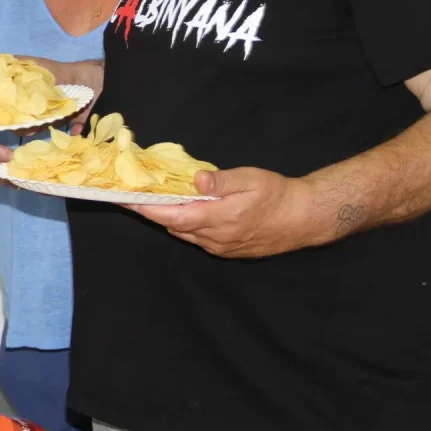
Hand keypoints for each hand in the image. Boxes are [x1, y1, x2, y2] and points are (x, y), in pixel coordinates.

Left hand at [129, 168, 335, 258]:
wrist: (304, 218)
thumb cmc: (277, 194)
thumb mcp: (250, 179)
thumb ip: (221, 181)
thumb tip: (196, 180)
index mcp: (218, 219)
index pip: (172, 217)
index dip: (147, 210)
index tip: (126, 201)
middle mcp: (215, 238)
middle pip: (174, 226)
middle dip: (154, 212)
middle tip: (135, 195)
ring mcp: (220, 247)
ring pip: (185, 233)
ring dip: (170, 219)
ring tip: (155, 201)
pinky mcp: (227, 250)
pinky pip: (198, 238)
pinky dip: (187, 225)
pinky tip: (186, 211)